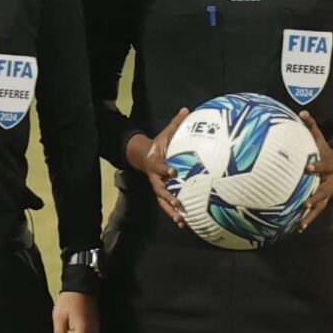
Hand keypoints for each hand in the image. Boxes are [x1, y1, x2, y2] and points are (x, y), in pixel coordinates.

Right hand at [127, 107, 190, 227]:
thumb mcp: (166, 133)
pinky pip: (167, 206)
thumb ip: (176, 123)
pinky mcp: (162, 193)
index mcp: (156, 163)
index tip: (172, 171)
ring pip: (163, 202)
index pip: (160, 167)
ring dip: (171, 212)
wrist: (145, 156)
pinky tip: (184, 223)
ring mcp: (158, 187)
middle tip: (178, 203)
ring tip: (180, 220)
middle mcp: (156, 178)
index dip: (165, 169)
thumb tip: (187, 109)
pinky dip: (174, 214)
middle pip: (160, 190)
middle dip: (168, 197)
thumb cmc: (159, 145)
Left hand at [296, 111, 332, 228]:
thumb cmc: (323, 150)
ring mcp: (327, 192)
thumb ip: (311, 127)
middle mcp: (329, 180)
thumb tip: (301, 112)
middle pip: (323, 190)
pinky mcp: (323, 201)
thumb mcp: (319, 138)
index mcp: (328, 164)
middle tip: (305, 202)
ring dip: (311, 214)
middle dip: (315, 196)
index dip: (316, 166)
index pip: (322, 165)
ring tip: (301, 221)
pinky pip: (316, 212)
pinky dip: (308, 221)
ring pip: (321, 205)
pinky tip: (298, 229)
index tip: (307, 167)